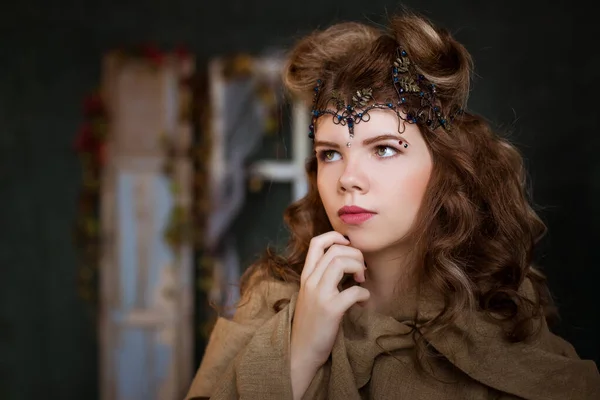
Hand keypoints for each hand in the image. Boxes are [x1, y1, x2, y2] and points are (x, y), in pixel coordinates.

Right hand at [291, 231, 369, 370]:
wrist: (301, 351)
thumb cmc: (311, 324)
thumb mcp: (311, 296)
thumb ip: (323, 279)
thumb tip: (347, 265)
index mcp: (306, 277)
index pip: (316, 243)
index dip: (335, 236)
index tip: (348, 244)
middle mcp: (310, 282)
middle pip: (335, 251)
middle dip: (355, 254)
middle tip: (361, 270)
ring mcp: (319, 295)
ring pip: (341, 263)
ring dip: (358, 267)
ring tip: (361, 280)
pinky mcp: (330, 310)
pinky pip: (353, 291)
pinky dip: (364, 293)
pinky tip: (363, 301)